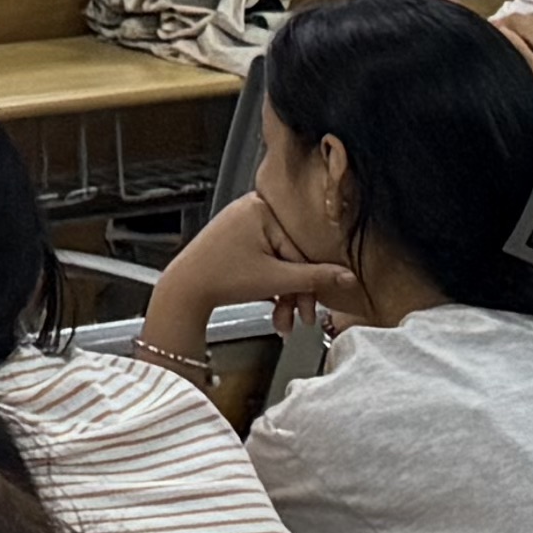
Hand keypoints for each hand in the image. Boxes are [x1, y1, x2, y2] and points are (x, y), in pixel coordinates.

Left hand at [154, 191, 357, 333]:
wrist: (184, 290)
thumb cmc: (222, 278)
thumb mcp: (277, 280)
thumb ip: (316, 278)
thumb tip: (349, 276)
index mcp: (261, 208)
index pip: (301, 250)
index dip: (310, 284)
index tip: (316, 309)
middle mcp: (250, 210)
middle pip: (290, 257)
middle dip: (295, 294)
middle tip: (301, 320)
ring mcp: (240, 224)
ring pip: (277, 263)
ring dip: (283, 296)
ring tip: (282, 323)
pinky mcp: (234, 239)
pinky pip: (263, 261)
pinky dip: (269, 286)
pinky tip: (273, 310)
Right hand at [491, 8, 532, 110]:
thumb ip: (517, 46)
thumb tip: (500, 28)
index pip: (514, 19)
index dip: (498, 23)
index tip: (485, 33)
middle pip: (522, 16)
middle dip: (505, 22)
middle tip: (491, 36)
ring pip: (530, 17)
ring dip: (516, 23)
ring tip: (505, 36)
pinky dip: (527, 24)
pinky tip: (523, 36)